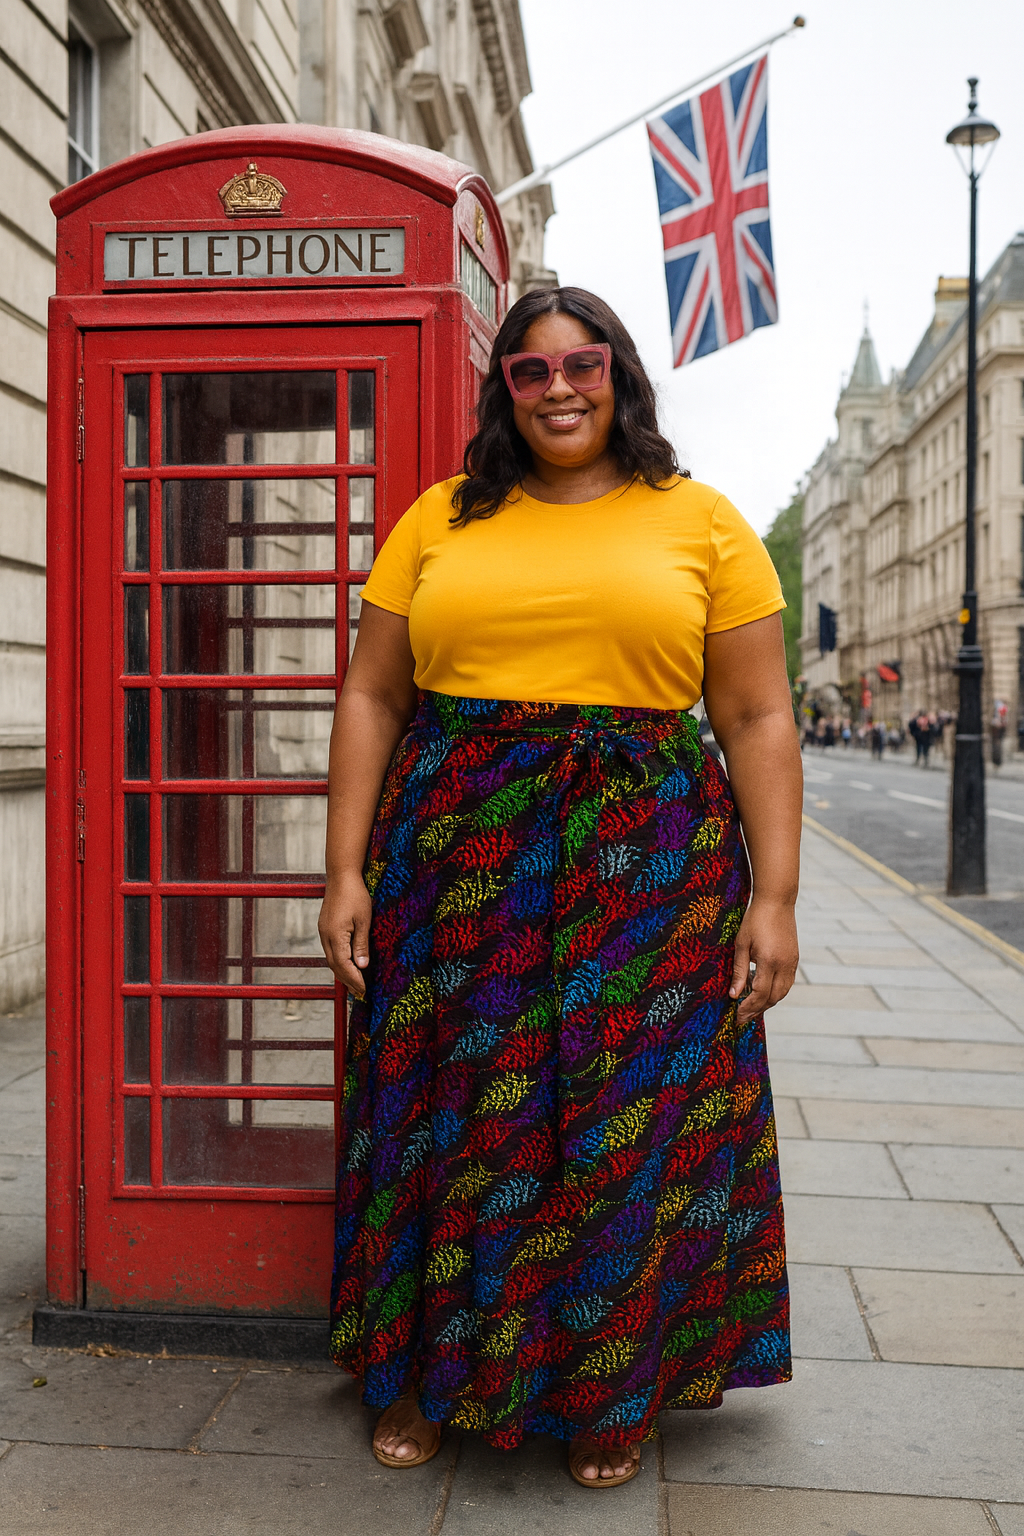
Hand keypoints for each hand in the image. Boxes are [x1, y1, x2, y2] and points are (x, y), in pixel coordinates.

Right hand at [318, 872, 371, 998]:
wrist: (341, 875)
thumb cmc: (355, 895)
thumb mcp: (364, 920)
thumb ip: (361, 944)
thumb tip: (362, 967)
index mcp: (335, 935)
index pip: (343, 965)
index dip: (354, 979)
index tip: (364, 990)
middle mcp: (325, 936)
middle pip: (334, 966)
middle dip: (347, 980)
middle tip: (360, 993)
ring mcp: (323, 932)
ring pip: (331, 959)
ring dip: (342, 973)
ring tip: (354, 984)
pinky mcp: (325, 927)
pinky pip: (330, 950)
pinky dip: (339, 962)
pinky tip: (347, 965)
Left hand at [728, 896, 798, 1025]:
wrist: (777, 901)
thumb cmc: (755, 920)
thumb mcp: (741, 944)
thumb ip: (739, 971)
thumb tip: (734, 995)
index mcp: (769, 961)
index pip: (759, 994)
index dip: (747, 1008)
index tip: (736, 1016)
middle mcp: (784, 965)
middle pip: (773, 998)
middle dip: (757, 1010)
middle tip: (742, 1019)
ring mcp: (792, 962)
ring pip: (782, 993)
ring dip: (767, 1004)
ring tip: (751, 1009)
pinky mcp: (794, 959)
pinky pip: (786, 983)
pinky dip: (775, 993)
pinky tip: (763, 994)